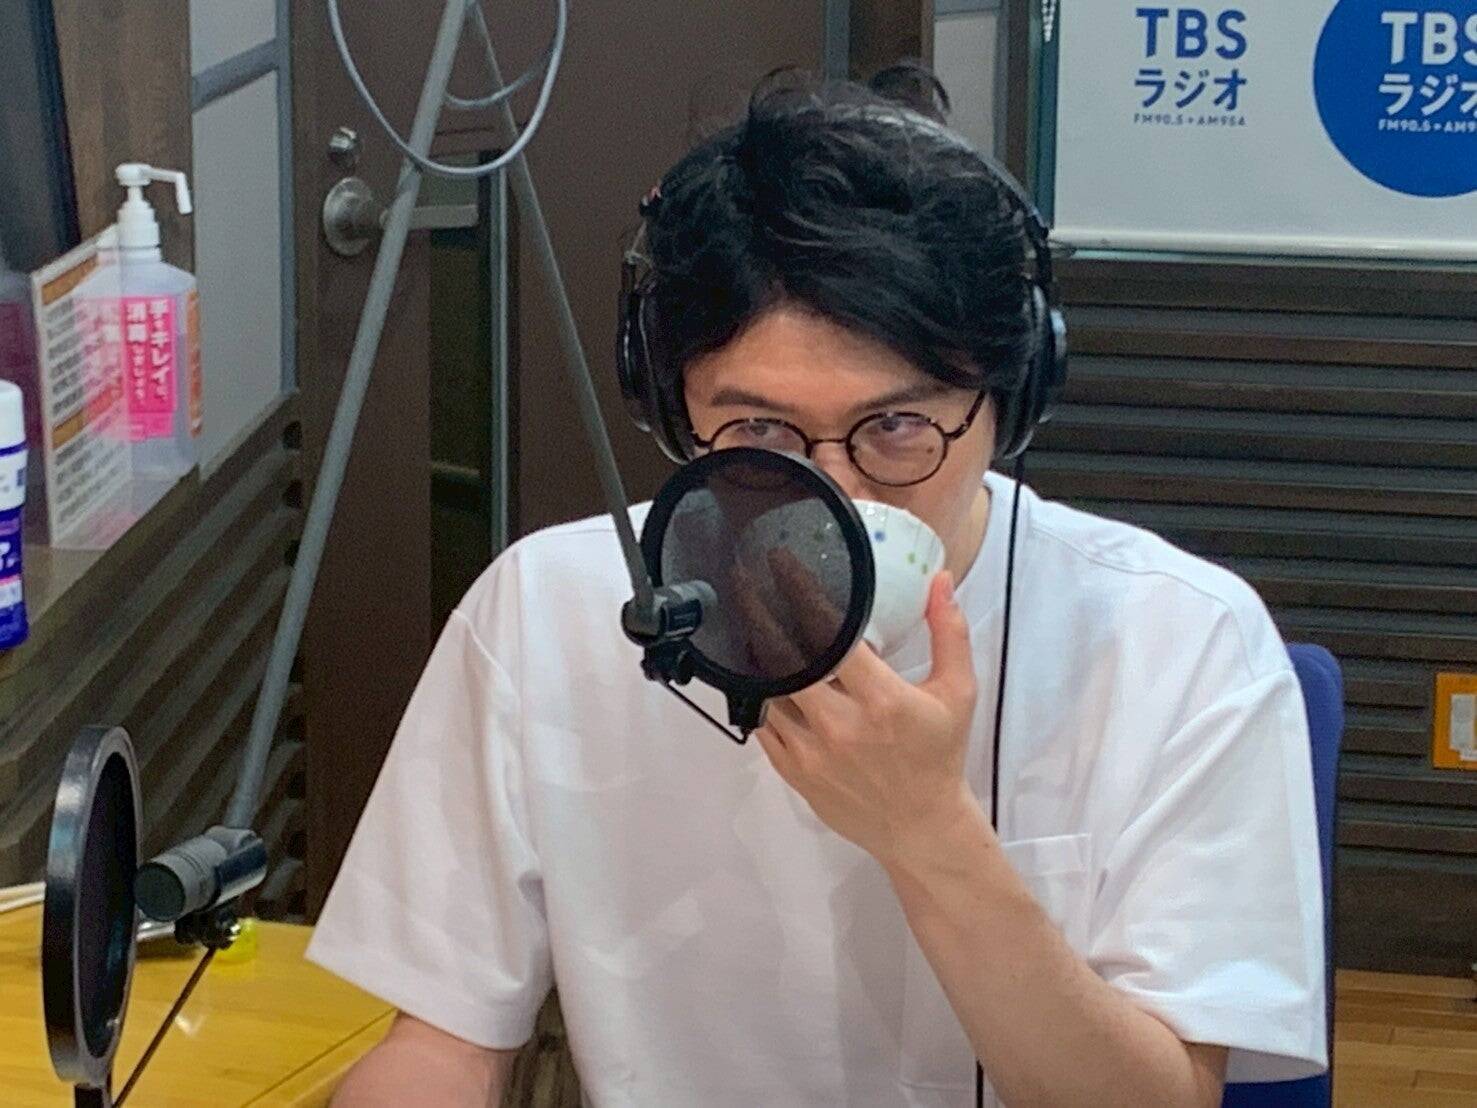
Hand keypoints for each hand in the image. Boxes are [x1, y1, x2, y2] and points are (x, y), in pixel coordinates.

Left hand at [752, 571, 980, 863]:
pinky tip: (768, 683)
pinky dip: (764, 702)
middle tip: (755, 595)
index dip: (803, 599)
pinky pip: (762, 726)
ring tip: (763, 639)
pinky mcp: (794, 774)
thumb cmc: (939, 755)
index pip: (830, 638)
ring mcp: (811, 753)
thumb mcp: (957, 692)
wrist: (921, 827)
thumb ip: (949, 633)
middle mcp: (841, 726)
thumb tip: (940, 579)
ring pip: (768, 693)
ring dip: (767, 667)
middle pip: (785, 663)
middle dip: (767, 625)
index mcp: (881, 700)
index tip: (784, 570)